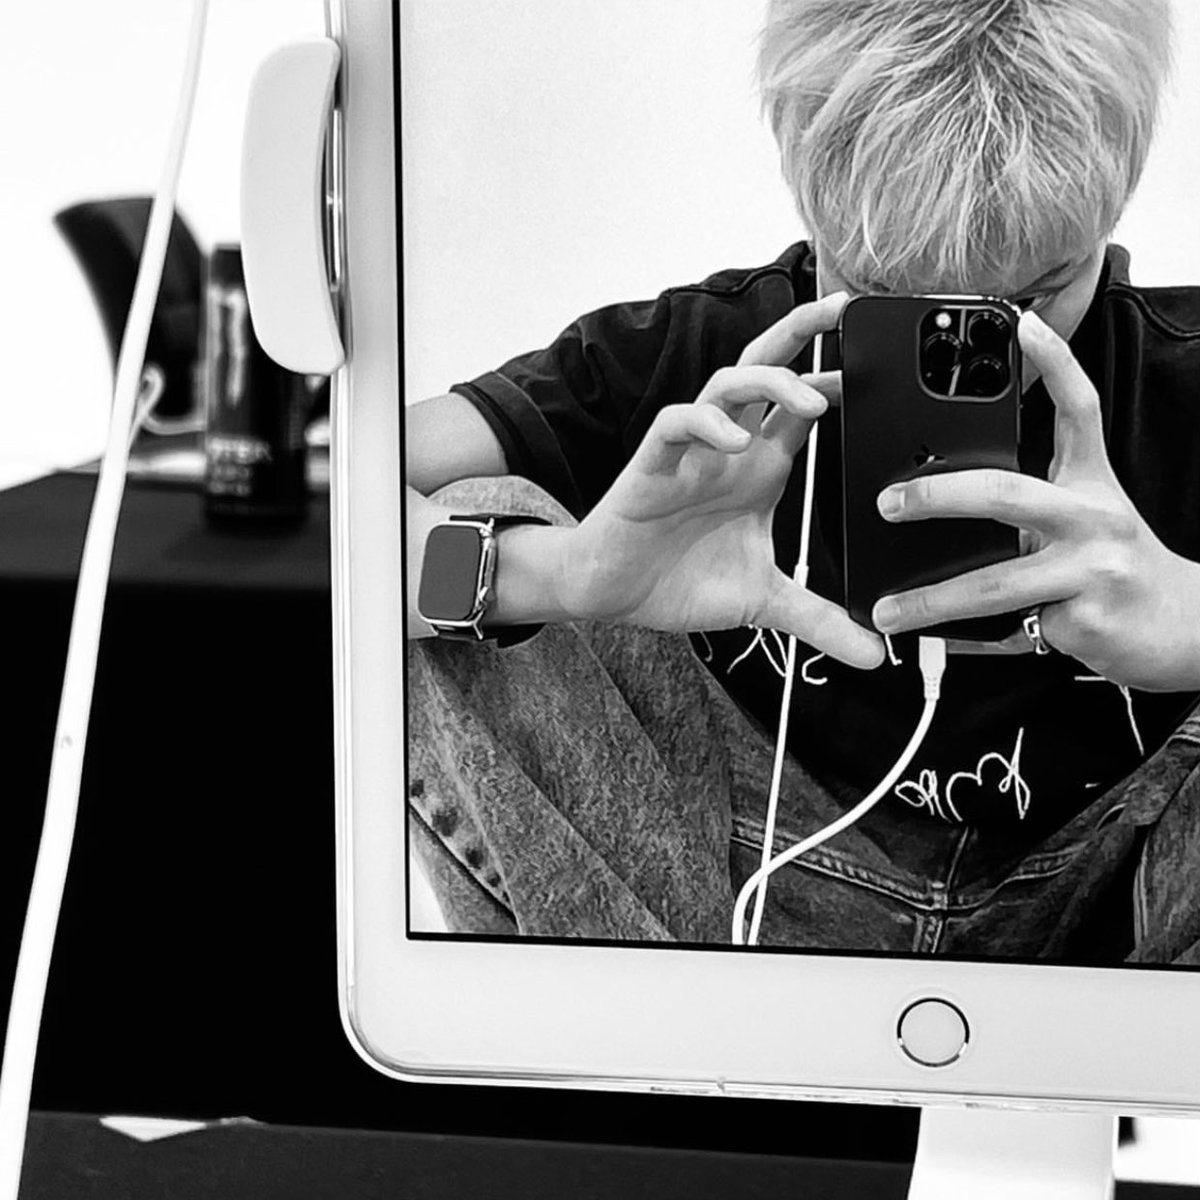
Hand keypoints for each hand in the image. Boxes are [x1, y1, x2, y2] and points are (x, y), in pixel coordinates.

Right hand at [556, 292, 884, 669]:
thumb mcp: (765, 602)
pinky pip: (676, 423)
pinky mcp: (653, 465)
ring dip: (769, 380)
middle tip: (845, 310)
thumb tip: (874, 655)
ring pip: (728, 383)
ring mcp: (691, 452)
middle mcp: (730, 450)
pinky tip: (732, 441)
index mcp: (760, 469)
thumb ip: (820, 621)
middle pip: (766, 366)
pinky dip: (705, 424)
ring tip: (811, 399)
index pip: (804, 406)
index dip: (840, 380)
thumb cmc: (678, 580)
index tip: (883, 370)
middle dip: (802, 331)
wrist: (612, 594)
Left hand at [871, 311, 1199, 691]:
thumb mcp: (1087, 520)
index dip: (1056, 363)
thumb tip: (946, 506)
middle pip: (1005, 493)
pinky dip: (965, 640)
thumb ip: (1030, 508)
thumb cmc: (1117, 567)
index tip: (1022, 325)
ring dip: (929, 600)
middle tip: (886, 504)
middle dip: (935, 496)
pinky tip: (933, 644)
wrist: (1185, 627)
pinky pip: (1007, 631)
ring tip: (886, 610)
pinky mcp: (1085, 619)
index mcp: (1089, 483)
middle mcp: (1093, 517)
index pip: (1079, 410)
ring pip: (992, 581)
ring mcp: (1091, 569)